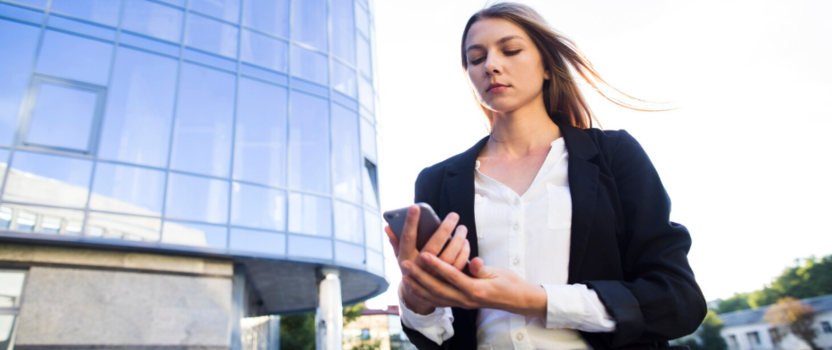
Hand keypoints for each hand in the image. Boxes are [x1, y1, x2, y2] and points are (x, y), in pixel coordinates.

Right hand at [384, 205, 470, 313]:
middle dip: (444, 229)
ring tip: (462, 228)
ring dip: (458, 240)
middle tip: (454, 215)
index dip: (410, 222)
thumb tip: (387, 226)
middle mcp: (419, 268)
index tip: (415, 206)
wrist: (418, 296)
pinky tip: (465, 242)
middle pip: (433, 246)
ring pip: (449, 256)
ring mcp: (433, 277)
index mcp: (406, 259)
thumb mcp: (401, 256)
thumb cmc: (411, 269)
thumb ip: (395, 241)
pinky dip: (464, 253)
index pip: (407, 237)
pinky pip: (458, 266)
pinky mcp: (447, 282)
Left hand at [400, 254, 546, 317]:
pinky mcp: (460, 304)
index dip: (437, 266)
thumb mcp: (497, 273)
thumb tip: (472, 261)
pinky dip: (425, 294)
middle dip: (420, 277)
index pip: (452, 276)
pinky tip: (415, 288)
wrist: (516, 301)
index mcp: (476, 290)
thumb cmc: (508, 283)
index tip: (424, 255)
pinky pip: (439, 301)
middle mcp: (466, 299)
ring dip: (418, 287)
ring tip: (404, 275)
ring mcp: (462, 303)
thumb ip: (481, 268)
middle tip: (405, 264)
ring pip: (435, 297)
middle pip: (438, 289)